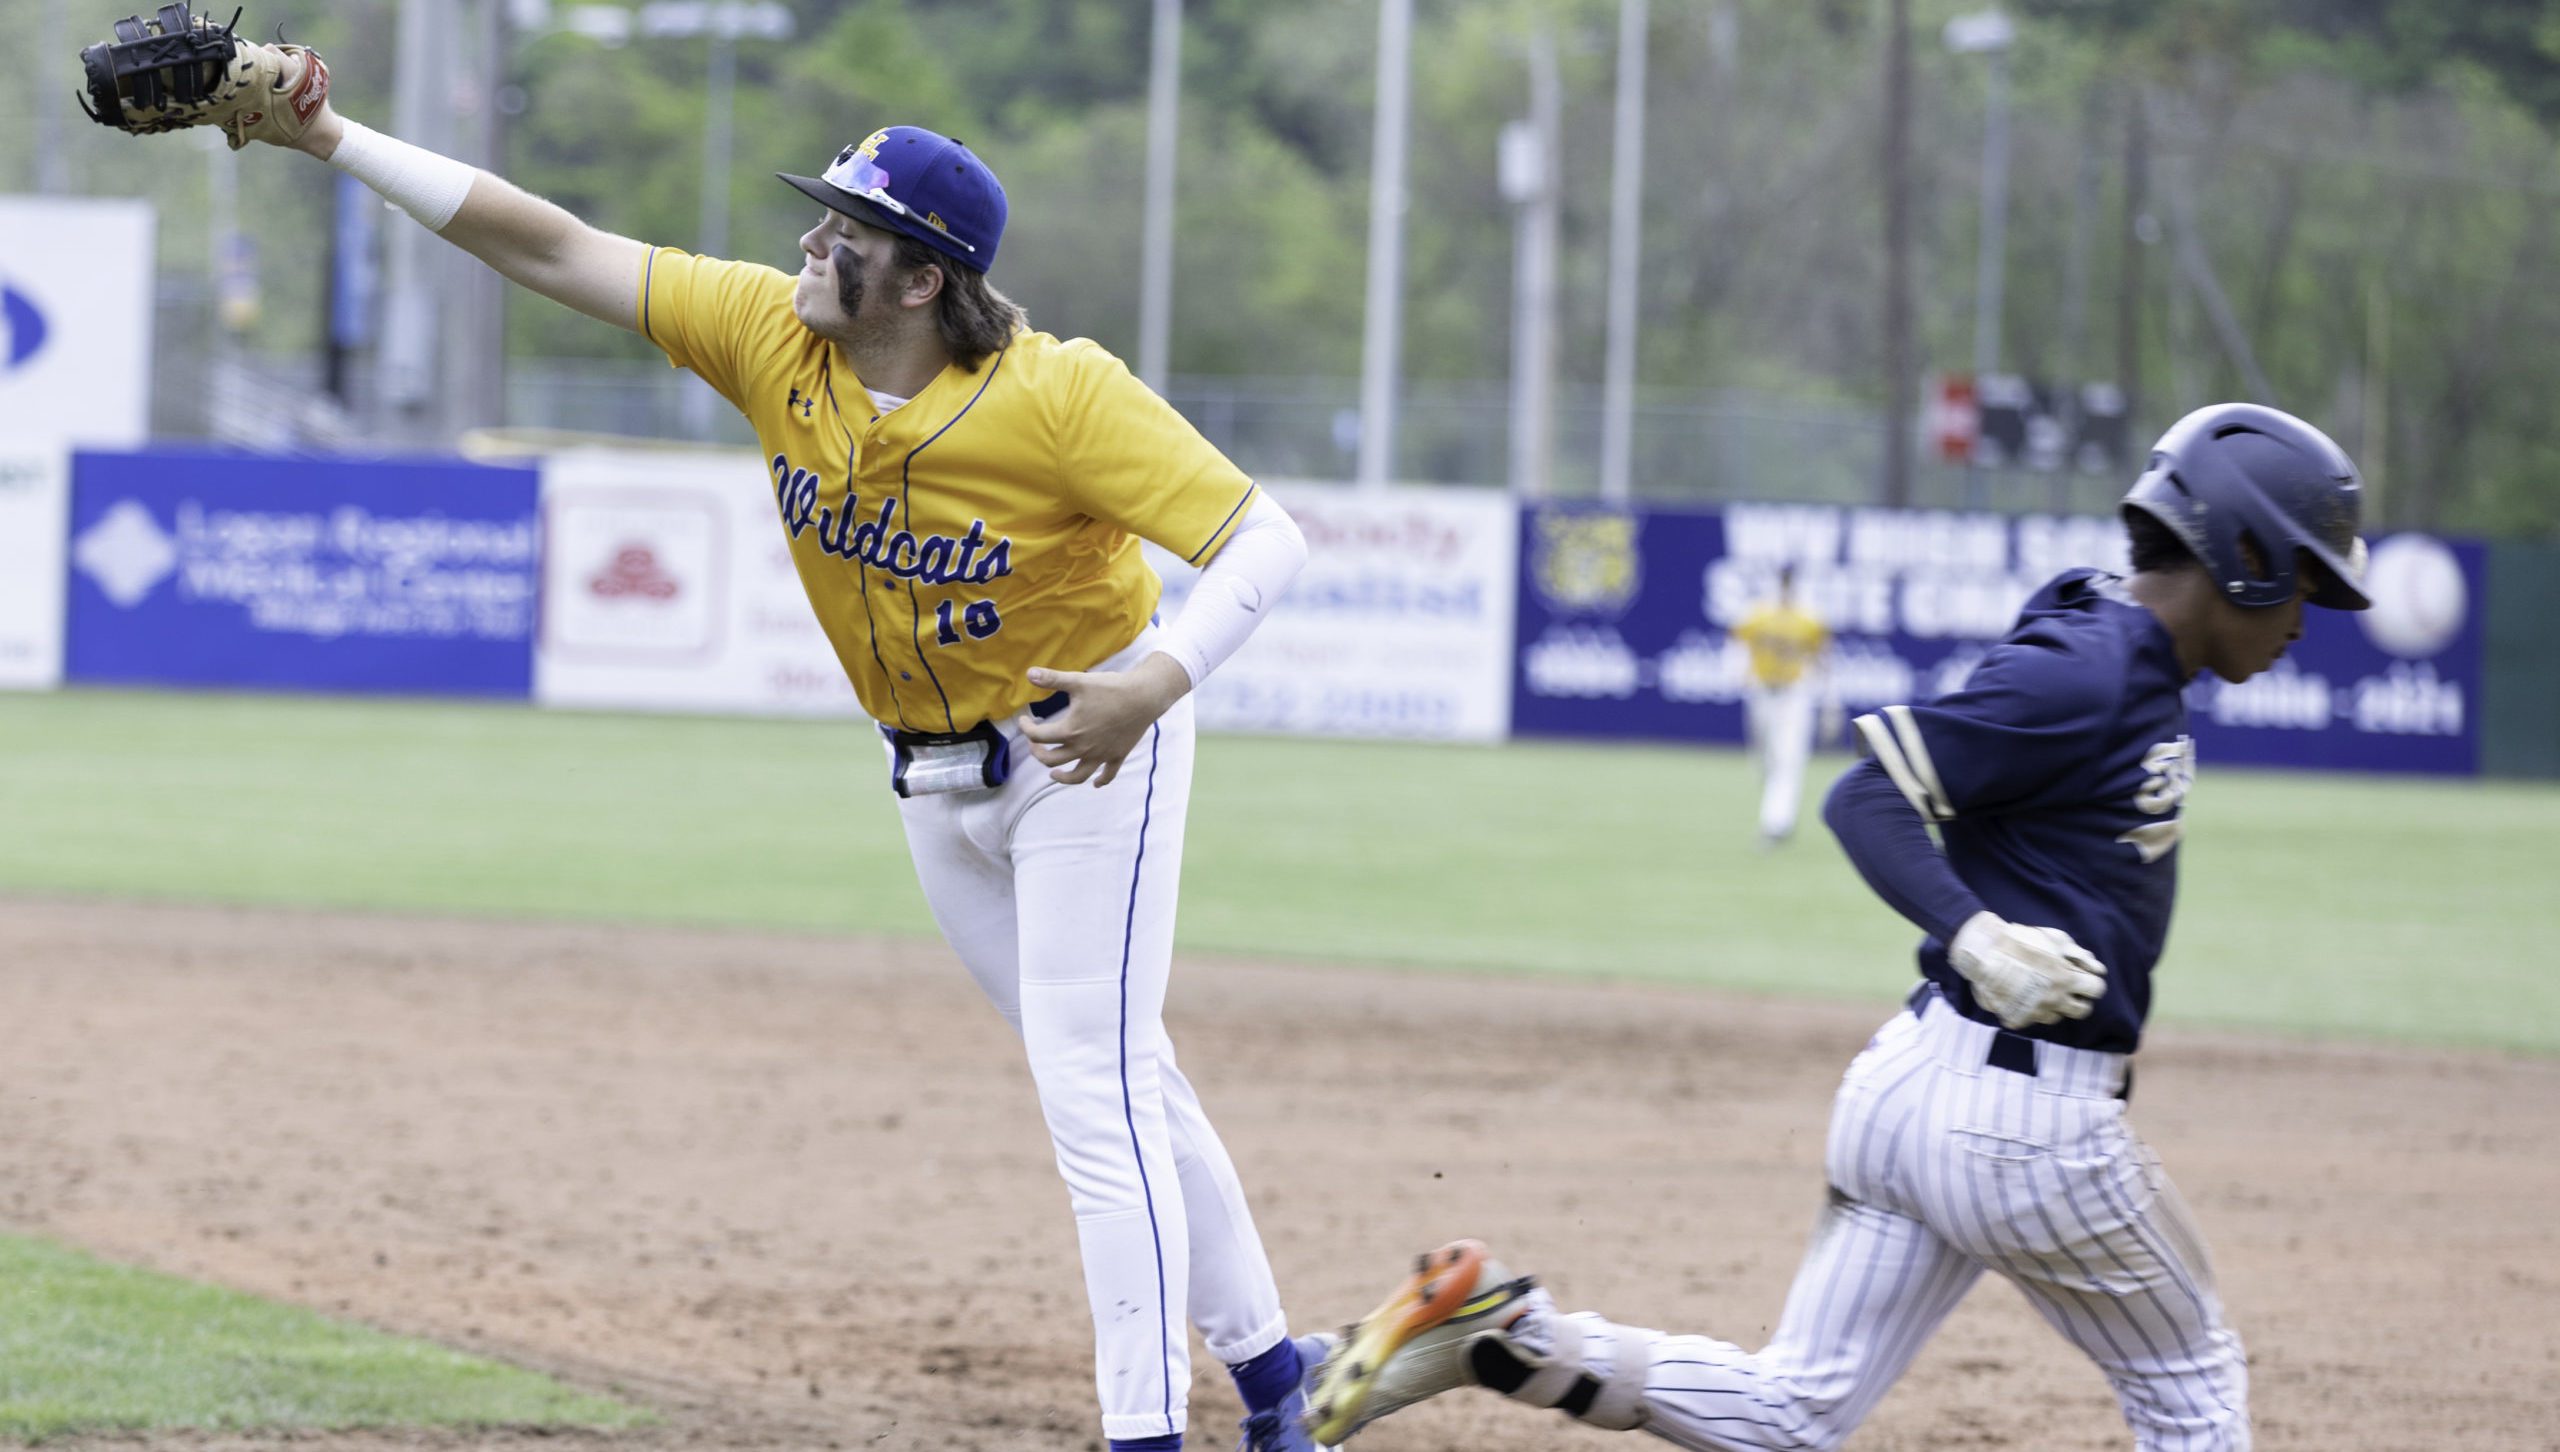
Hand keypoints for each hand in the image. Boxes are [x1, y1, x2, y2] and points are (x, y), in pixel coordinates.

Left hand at [1017, 653, 1191, 787]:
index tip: (1024, 720)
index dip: (1026, 728)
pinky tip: (1095, 783)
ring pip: (1078, 775)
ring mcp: (1101, 754)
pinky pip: (1108, 775)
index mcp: (1070, 731)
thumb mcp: (1078, 681)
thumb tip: (1028, 673)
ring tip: (1054, 775)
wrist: (1144, 696)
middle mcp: (1083, 748)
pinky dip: (1101, 780)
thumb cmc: (1111, 688)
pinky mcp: (1117, 755)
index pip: (1038, 736)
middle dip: (1038, 753)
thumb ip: (1052, 679)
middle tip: (1035, 744)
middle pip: (1052, 760)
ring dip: (1063, 778)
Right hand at [1946, 911, 2107, 1029]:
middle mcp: (2054, 1000)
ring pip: (2056, 1017)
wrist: (1984, 951)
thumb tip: (2099, 970)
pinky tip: (2022, 996)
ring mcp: (2035, 1011)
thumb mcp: (2056, 939)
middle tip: (2067, 989)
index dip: (2092, 983)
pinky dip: (2029, 1010)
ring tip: (2041, 990)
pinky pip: (2030, 1019)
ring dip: (2054, 1005)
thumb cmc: (2022, 941)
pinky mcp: (2016, 1018)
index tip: (2084, 979)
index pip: (2096, 990)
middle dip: (2079, 1000)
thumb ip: (2080, 956)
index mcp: (2066, 980)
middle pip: (2082, 1011)